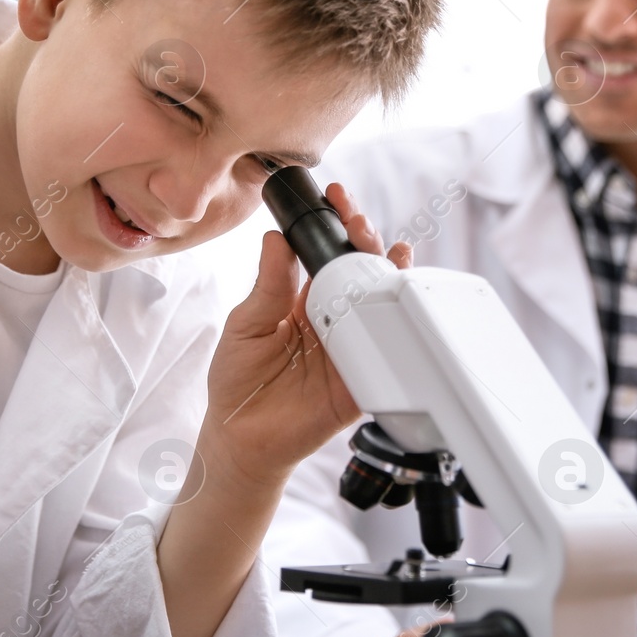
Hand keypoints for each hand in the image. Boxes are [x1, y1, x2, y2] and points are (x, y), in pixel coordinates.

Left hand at [202, 183, 412, 484]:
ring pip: (380, 305)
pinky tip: (397, 303)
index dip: (336, 226)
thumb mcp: (246, 324)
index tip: (336, 199)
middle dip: (366, 241)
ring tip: (390, 251)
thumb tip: (276, 238)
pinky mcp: (362, 379)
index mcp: (305, 301)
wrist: (240, 437)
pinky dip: (397, 328)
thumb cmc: (238, 381)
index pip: (329, 255)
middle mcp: (334, 319)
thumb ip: (268, 284)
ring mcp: (351, 347)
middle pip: (361, 273)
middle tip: (359, 221)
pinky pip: (387, 352)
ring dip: (390, 275)